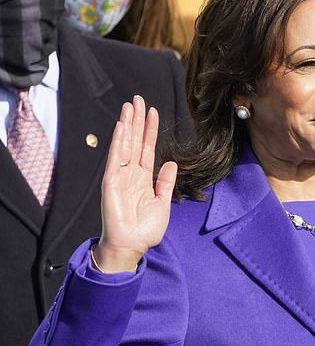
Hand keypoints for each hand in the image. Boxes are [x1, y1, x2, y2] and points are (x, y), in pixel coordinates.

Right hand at [94, 95, 177, 271]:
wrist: (132, 246)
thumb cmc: (145, 230)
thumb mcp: (163, 204)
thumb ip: (165, 183)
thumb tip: (171, 164)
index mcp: (144, 179)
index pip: (147, 149)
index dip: (150, 131)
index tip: (153, 112)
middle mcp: (132, 174)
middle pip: (135, 141)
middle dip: (137, 120)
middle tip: (139, 99)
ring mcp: (121, 176)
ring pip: (125, 145)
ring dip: (127, 125)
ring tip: (130, 105)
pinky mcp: (112, 182)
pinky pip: (116, 158)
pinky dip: (119, 142)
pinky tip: (122, 127)